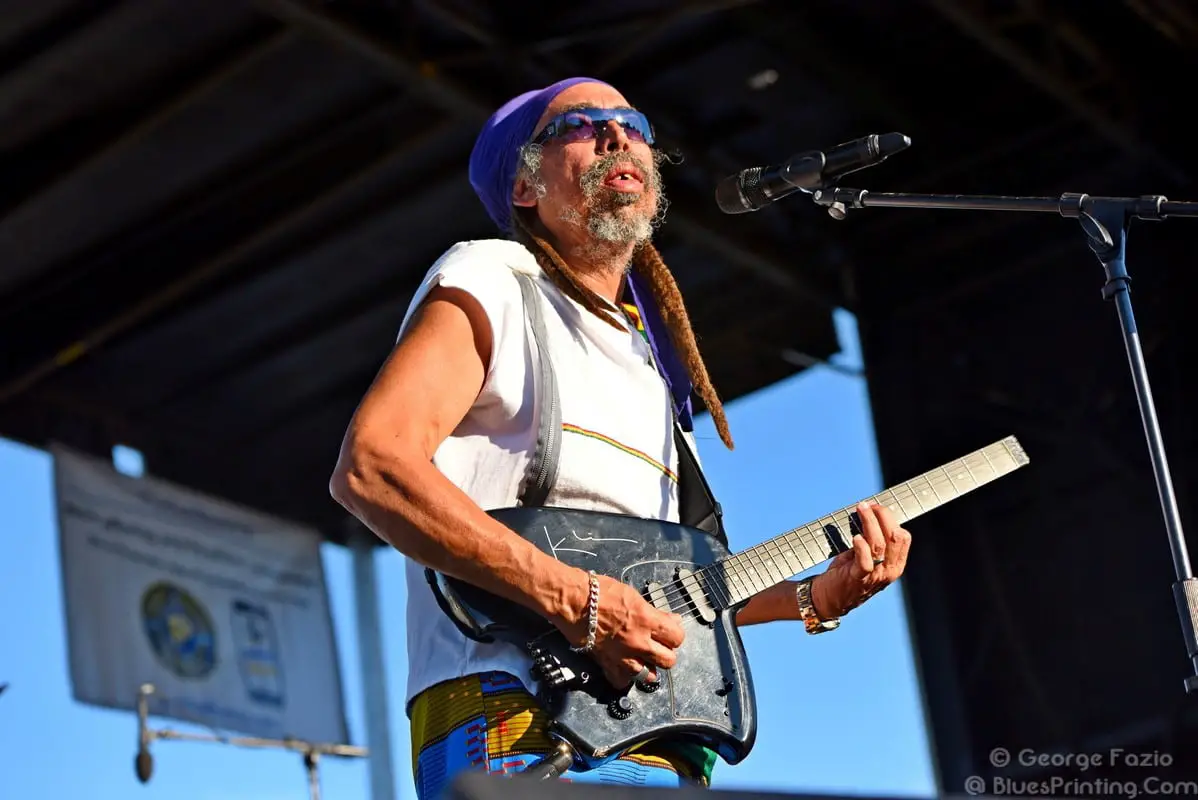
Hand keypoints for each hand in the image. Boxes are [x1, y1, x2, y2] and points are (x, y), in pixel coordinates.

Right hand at [554, 573, 685, 689]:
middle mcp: (638, 642)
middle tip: (658, 645)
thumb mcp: (633, 596)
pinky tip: (624, 667)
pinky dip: (625, 677)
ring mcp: (623, 656)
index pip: (677, 637)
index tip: (670, 631)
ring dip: (649, 667)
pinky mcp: (607, 663)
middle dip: (666, 652)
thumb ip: (653, 612)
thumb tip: (670, 619)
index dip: (675, 634)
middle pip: (668, 660)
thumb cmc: (599, 592)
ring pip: (649, 676)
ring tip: (644, 659)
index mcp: (647, 620)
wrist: (572, 601)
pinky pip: (622, 681)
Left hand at [812, 501, 910, 618]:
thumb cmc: (848, 572)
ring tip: (860, 509)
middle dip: (882, 516)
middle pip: (894, 538)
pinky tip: (856, 537)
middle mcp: (889, 570)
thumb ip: (871, 539)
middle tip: (867, 505)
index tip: (876, 506)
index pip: (903, 537)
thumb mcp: (865, 555)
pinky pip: (865, 562)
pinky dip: (861, 547)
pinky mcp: (858, 578)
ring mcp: (875, 576)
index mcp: (895, 563)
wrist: (830, 598)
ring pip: (880, 545)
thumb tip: (868, 512)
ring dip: (869, 523)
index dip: (890, 518)